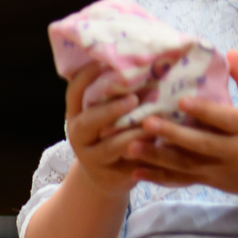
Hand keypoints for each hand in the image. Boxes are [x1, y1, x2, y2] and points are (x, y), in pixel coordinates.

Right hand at [58, 65, 152, 199]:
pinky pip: (130, 164)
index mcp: (77, 114)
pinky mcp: (111, 175)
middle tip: (133, 99)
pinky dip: (146, 154)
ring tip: (154, 125)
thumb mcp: (105, 116)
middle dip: (111, 109)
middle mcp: (78, 134)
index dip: (87, 76)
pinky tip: (162, 144)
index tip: (105, 62)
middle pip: (88, 120)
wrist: (106, 176)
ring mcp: (92, 157)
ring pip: (111, 145)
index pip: (75, 91)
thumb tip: (148, 61)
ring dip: (133, 134)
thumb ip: (116, 96)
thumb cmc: (112, 135)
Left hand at [135, 53, 237, 226]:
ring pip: (186, 165)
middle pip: (202, 144)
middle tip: (146, 122)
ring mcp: (221, 169)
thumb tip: (230, 53)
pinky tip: (135, 172)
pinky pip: (182, 180)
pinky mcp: (209, 182)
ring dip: (157, 158)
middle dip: (173, 134)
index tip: (180, 100)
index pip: (225, 119)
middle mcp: (236, 151)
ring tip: (130, 148)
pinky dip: (159, 178)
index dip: (204, 110)